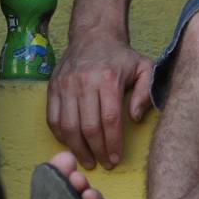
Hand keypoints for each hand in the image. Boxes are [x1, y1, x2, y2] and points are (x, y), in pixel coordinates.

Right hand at [45, 34, 155, 169]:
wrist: (93, 35)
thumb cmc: (120, 56)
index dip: (113, 144)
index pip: (110, 120)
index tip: (116, 159)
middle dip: (97, 151)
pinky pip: (53, 118)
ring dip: (77, 148)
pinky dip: (60, 135)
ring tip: (87, 161)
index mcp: (107, 79)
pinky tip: (70, 144)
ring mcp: (65, 85)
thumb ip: (145, 93)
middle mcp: (84, 82)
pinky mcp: (53, 87)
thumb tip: (135, 118)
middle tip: (103, 164)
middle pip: (89, 127)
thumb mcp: (144, 68)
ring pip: (68, 126)